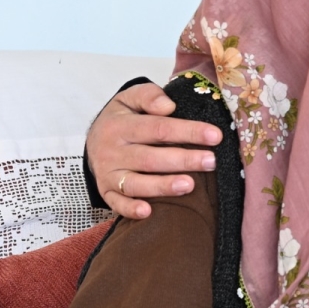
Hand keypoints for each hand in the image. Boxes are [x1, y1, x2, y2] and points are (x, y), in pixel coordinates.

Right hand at [89, 83, 222, 219]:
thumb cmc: (122, 118)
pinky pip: (117, 204)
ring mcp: (108, 174)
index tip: (215, 136)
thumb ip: (148, 96)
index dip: (187, 132)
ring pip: (135, 183)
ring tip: (189, 185)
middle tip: (210, 162)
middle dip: (182, 160)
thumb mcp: (129, 98)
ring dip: (162, 186)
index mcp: (121, 126)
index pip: (158, 128)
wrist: (93, 139)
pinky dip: (130, 209)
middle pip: (150, 158)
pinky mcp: (106, 192)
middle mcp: (113, 151)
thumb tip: (169, 106)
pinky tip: (148, 212)